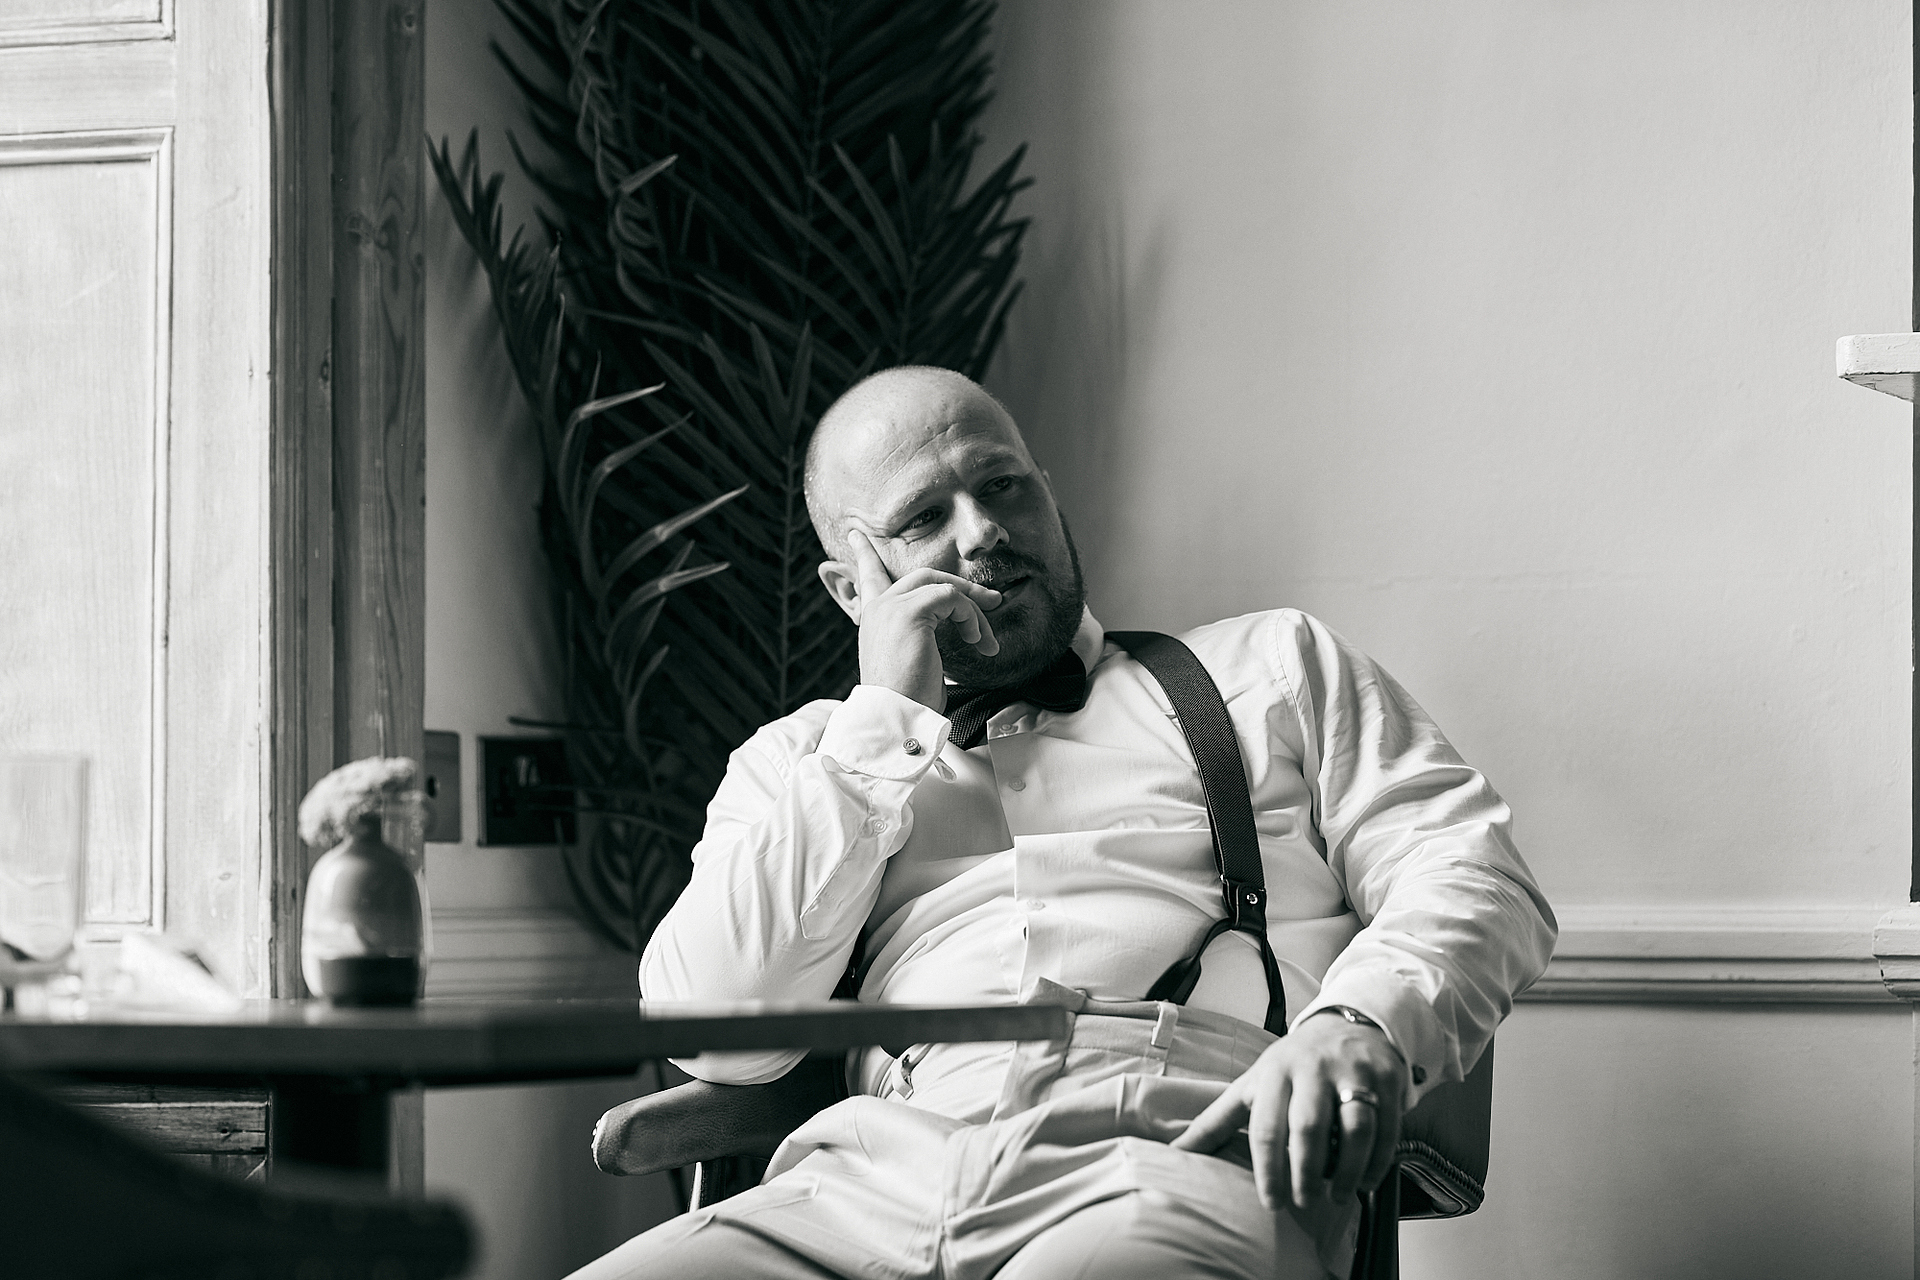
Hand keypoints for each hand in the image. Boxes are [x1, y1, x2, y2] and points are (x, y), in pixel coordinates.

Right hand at [846, 529, 1000, 710]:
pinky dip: (971, 618)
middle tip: (991, 600)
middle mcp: (878, 608)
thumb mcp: (914, 661)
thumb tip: (958, 625)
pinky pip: (952, 598)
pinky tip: (976, 641)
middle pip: (923, 576)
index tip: (855, 534)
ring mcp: (891, 607)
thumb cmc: (908, 701)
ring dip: (972, 608)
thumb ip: (922, 635)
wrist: (896, 720)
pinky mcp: (909, 612)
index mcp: (873, 620)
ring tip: (985, 638)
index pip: (867, 578)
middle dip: (961, 587)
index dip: (864, 555)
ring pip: (942, 585)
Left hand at [1170, 1009, 1407, 1210]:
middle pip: (1308, 1126)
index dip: (1268, 1169)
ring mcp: (1352, 1073)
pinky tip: (1365, 1181)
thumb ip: (1215, 1120)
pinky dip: (1378, 1161)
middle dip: (1305, 1171)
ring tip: (1337, 1196)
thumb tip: (1175, 1150)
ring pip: (1354, 1127)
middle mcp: (1312, 1070)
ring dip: (1347, 1170)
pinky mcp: (1386, 1079)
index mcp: (1274, 1073)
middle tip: (1304, 1201)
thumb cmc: (1292, 1064)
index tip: (1271, 1202)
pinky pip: (1387, 1127)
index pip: (1266, 1126)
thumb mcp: (1252, 1084)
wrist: (1348, 1023)